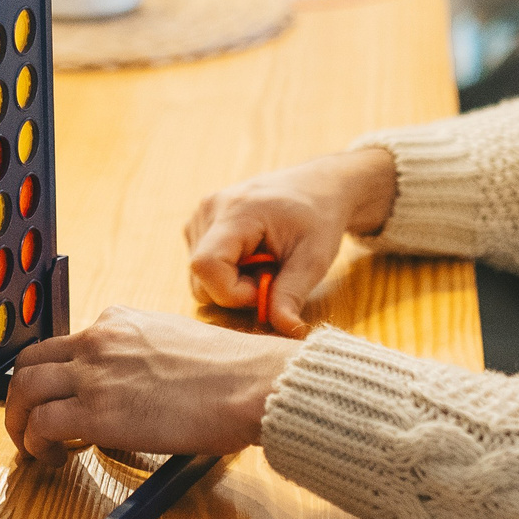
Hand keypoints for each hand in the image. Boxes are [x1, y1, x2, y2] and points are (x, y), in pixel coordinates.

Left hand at [2, 305, 300, 460]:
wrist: (249, 384)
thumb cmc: (231, 372)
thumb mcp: (176, 341)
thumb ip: (143, 355)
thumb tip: (134, 385)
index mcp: (118, 320)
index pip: (64, 343)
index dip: (53, 376)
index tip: (58, 399)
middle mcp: (98, 340)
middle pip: (30, 362)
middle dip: (20, 397)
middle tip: (27, 423)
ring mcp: (94, 374)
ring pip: (24, 391)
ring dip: (19, 422)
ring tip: (33, 447)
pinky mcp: (96, 412)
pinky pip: (41, 425)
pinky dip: (35, 444)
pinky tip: (53, 457)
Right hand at [183, 148, 395, 335]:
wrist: (318, 186)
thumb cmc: (319, 217)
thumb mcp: (314, 259)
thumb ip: (293, 294)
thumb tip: (287, 331)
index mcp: (236, 212)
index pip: (206, 265)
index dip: (232, 292)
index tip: (265, 289)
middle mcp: (209, 209)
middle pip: (199, 276)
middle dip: (234, 291)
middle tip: (270, 277)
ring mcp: (201, 214)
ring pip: (198, 274)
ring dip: (231, 283)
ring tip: (263, 264)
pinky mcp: (200, 223)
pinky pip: (201, 264)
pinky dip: (226, 272)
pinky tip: (251, 257)